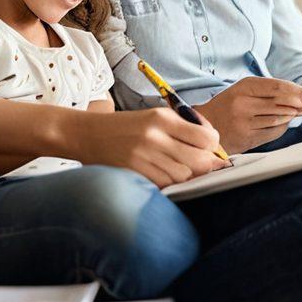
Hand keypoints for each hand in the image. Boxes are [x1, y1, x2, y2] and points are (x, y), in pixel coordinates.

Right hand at [80, 107, 225, 187]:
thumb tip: (213, 146)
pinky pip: (164, 185)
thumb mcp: (154, 116)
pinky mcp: (134, 174)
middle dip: (205, 165)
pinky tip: (160, 174)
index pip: (206, 138)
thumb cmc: (126, 126)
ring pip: (184, 177)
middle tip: (199, 164)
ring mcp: (144, 157)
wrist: (88, 134)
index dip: (213, 146)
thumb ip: (183, 128)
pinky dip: (168, 183)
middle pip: (200, 161)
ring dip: (185, 176)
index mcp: (162, 118)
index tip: (209, 149)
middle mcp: (155, 137)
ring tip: (174, 167)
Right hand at [196, 77, 301, 154]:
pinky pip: (272, 132)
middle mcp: (243, 104)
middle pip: (280, 102)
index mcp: (242, 87)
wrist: (206, 125)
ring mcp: (244, 122)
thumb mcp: (243, 91)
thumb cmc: (228, 106)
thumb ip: (270, 92)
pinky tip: (284, 123)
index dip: (294, 89)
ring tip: (299, 111)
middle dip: (300, 103)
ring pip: (278, 118)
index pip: (275, 86)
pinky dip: (282, 127)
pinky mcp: (247, 138)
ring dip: (292, 115)